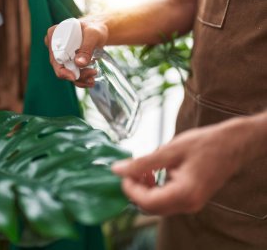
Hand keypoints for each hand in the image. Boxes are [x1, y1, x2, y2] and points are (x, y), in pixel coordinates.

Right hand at [44, 19, 107, 87]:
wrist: (99, 32)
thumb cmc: (95, 29)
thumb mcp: (93, 35)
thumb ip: (87, 48)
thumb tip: (79, 63)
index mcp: (54, 35)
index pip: (54, 56)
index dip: (61, 69)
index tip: (73, 77)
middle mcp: (54, 46)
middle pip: (59, 67)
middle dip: (75, 75)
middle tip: (91, 74)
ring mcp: (60, 55)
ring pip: (66, 73)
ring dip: (79, 79)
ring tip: (92, 79)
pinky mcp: (66, 62)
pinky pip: (70, 74)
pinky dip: (80, 79)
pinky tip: (90, 80)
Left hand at [112, 123, 244, 215]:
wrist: (233, 144)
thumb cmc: (205, 144)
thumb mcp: (170, 150)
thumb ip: (142, 163)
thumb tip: (117, 169)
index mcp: (184, 193)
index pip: (147, 202)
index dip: (130, 189)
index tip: (123, 172)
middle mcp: (188, 204)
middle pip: (150, 207)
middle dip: (136, 190)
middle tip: (131, 169)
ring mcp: (191, 204)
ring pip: (157, 205)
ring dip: (145, 189)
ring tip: (143, 169)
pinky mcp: (191, 199)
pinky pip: (167, 200)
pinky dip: (155, 189)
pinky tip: (154, 172)